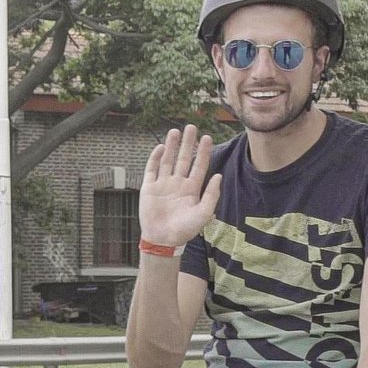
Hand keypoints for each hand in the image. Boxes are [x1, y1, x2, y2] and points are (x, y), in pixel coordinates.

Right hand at [139, 125, 221, 247]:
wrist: (163, 240)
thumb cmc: (184, 230)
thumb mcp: (203, 213)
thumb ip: (211, 195)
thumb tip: (218, 176)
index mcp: (191, 189)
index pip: (199, 165)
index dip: (203, 152)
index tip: (207, 138)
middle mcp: (178, 184)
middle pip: (183, 158)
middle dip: (187, 143)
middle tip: (191, 127)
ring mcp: (163, 185)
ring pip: (167, 161)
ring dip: (171, 146)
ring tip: (174, 131)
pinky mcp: (149, 188)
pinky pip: (152, 170)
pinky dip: (155, 158)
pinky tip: (159, 148)